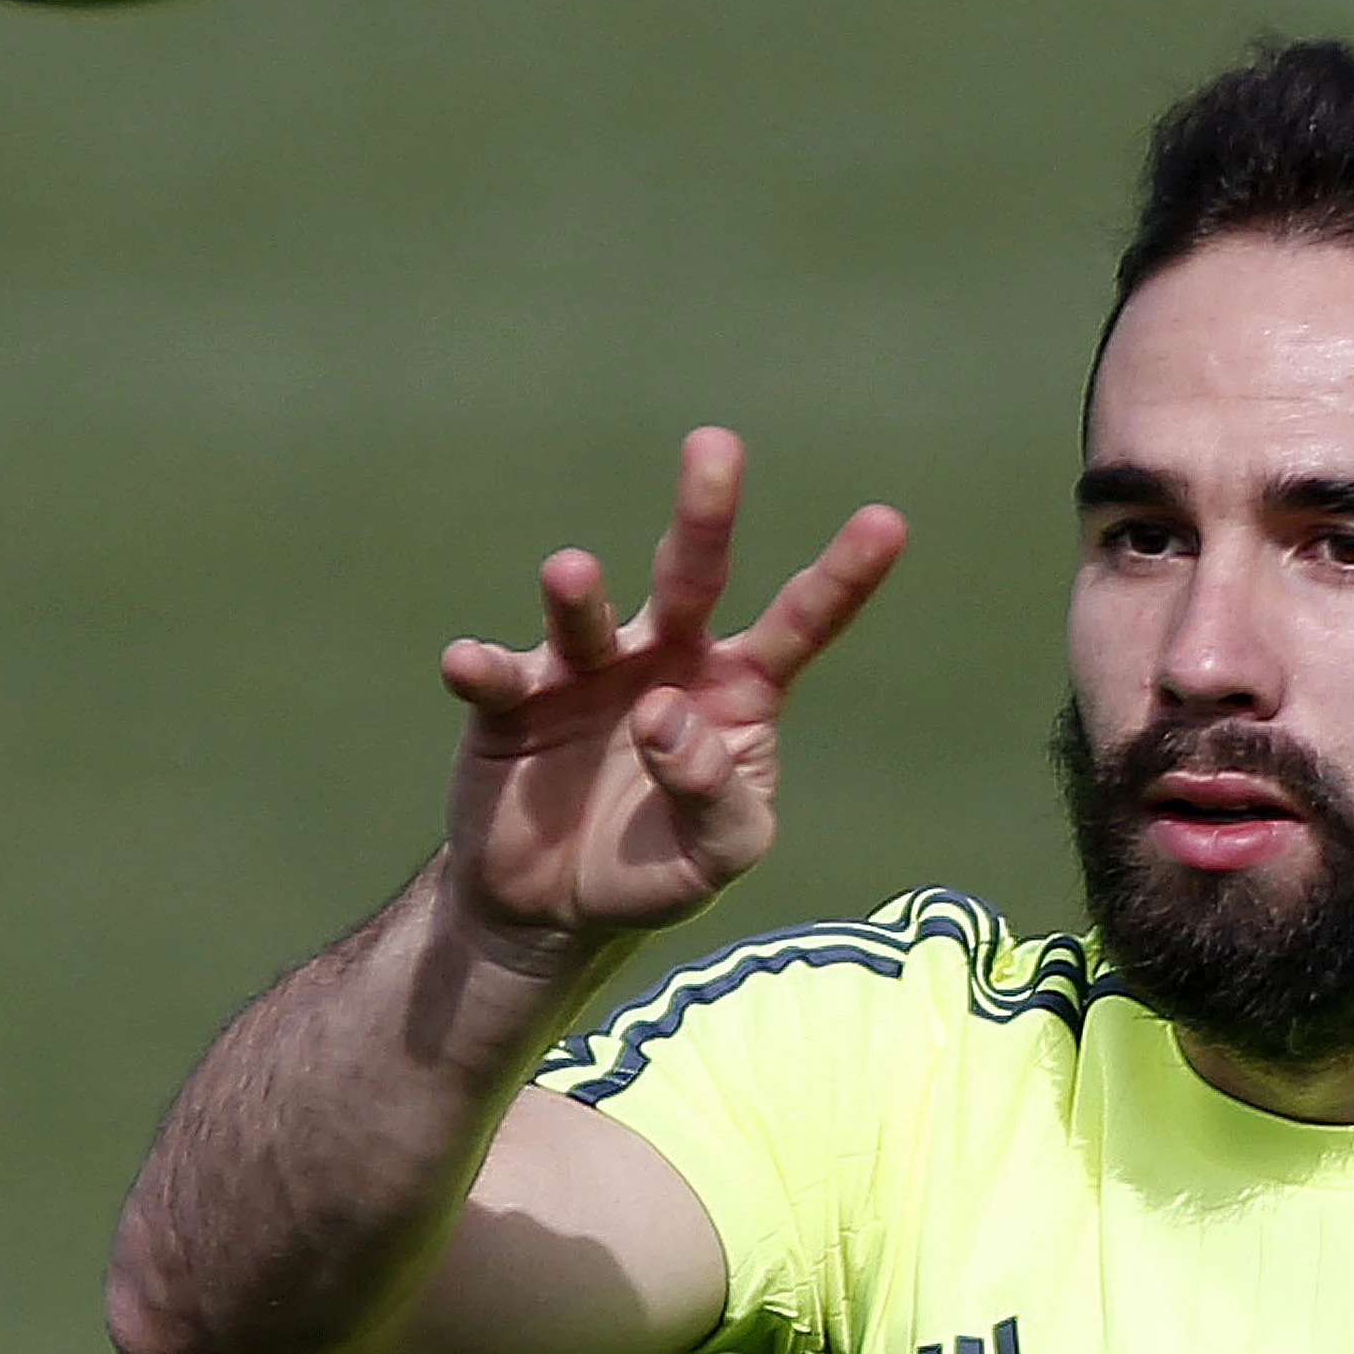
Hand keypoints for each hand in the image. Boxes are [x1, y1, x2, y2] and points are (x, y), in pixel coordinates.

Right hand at [434, 428, 905, 946]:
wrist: (550, 908)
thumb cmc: (656, 870)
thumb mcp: (717, 854)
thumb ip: (715, 793)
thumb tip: (667, 714)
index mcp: (736, 692)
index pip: (798, 626)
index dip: (840, 577)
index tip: (886, 522)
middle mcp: (664, 662)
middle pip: (689, 578)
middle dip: (704, 513)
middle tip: (715, 445)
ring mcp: (584, 675)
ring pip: (586, 617)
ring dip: (578, 595)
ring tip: (570, 572)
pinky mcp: (513, 704)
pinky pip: (498, 677)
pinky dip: (483, 668)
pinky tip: (467, 663)